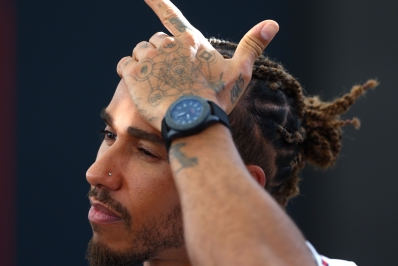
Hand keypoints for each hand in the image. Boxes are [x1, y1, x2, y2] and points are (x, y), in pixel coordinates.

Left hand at [117, 0, 278, 130]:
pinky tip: (141, 86)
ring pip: (140, 51)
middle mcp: (168, 44)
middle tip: (170, 77)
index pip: (170, 14)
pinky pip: (124, 65)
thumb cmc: (216, 99)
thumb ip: (252, 45)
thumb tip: (273, 23)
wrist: (193, 122)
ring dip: (145, 63)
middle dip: (160, 54)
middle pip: (156, 40)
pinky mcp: (134, 74)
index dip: (156, 1)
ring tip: (157, 84)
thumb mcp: (239, 72)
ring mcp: (150, 58)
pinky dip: (129, 72)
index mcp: (191, 40)